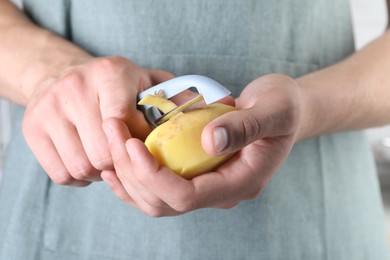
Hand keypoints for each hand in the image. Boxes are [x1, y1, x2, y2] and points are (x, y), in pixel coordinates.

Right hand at [22, 56, 171, 185]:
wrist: (59, 72)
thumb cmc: (113, 84)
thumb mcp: (145, 81)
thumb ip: (175, 97)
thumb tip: (213, 111)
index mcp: (110, 74)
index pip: (125, 124)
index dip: (138, 146)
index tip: (145, 148)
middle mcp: (75, 88)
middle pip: (104, 153)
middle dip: (121, 164)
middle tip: (128, 159)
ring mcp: (49, 108)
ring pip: (82, 168)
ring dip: (101, 173)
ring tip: (109, 159)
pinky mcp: (31, 128)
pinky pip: (61, 174)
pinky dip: (80, 177)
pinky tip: (89, 161)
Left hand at [101, 74, 301, 215]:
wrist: (283, 110)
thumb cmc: (282, 106)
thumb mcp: (273, 109)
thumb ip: (245, 126)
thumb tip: (208, 142)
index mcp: (240, 182)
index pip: (188, 196)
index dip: (154, 176)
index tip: (132, 144)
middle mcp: (220, 193)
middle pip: (164, 202)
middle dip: (132, 173)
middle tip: (112, 134)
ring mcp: (207, 186)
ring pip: (156, 200)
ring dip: (127, 175)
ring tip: (109, 143)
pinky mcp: (196, 175)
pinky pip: (158, 188)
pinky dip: (133, 178)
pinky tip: (117, 160)